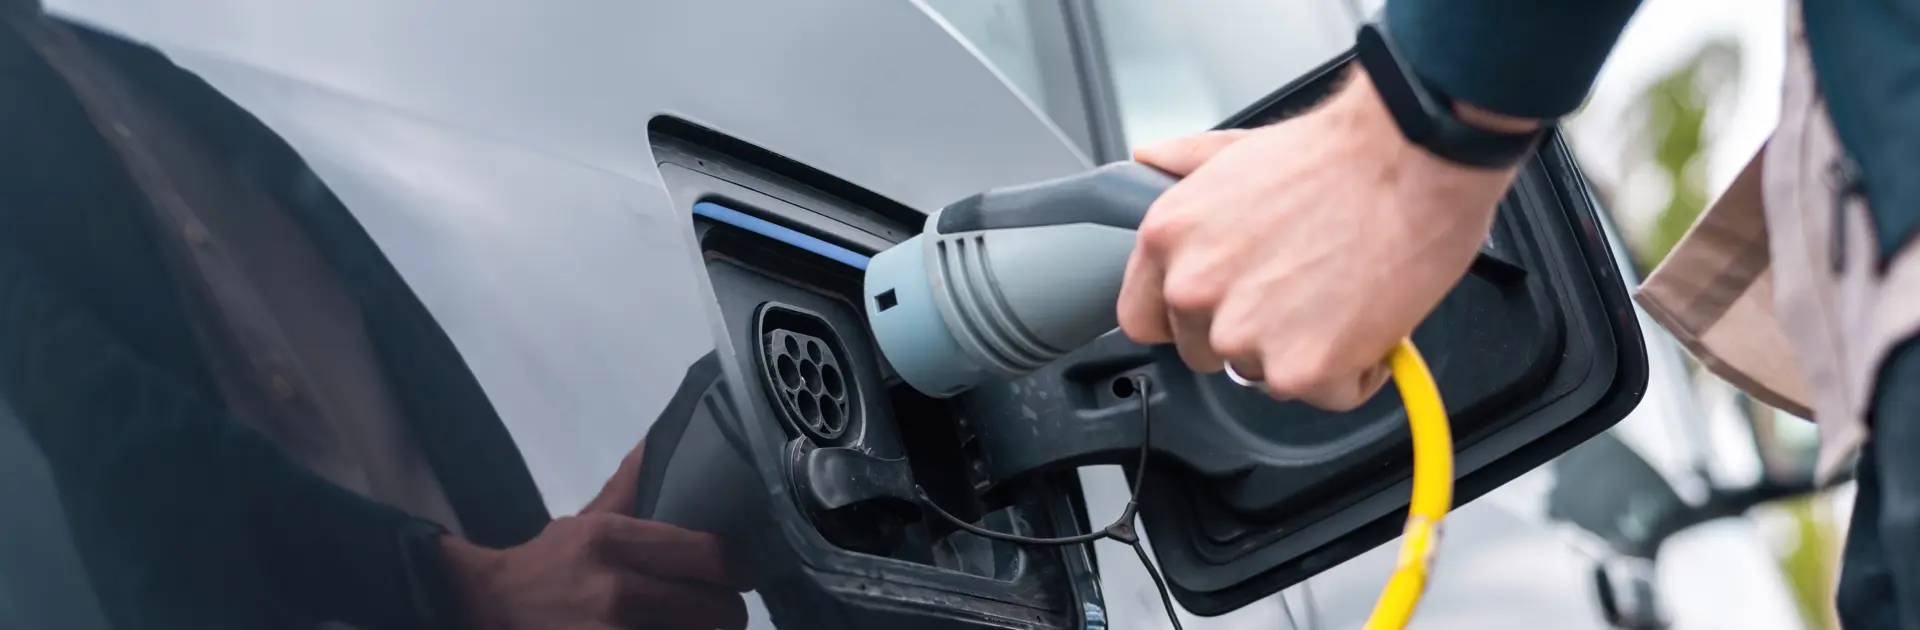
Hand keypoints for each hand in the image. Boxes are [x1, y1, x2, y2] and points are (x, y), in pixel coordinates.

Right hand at [439, 442, 750, 629]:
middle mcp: (616, 591)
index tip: (745, 569)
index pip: (712, 555)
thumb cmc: (549, 566)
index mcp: (615, 541)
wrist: (485, 610)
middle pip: (717, 609)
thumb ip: (634, 486)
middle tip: (721, 606)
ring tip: (695, 624)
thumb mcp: (589, 520)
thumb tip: (663, 437)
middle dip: (727, 611)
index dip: (742, 566)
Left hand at [1116, 69, 1520, 410]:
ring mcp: (1244, 335)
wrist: (1413, 160)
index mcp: (1169, 238)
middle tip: (1300, 290)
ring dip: (1304, 350)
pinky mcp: (1302, 369)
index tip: (1215, 313)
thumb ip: (1187, 165)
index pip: (1142, 318)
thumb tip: (1151, 161)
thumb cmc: (1340, 154)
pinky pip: (1328, 393)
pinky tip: (1371, 318)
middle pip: (1206, 352)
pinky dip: (1356, 370)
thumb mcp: (1239, 148)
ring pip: (1266, 374)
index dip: (1183, 320)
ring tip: (1341, 293)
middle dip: (1252, 332)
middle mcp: (1195, 290)